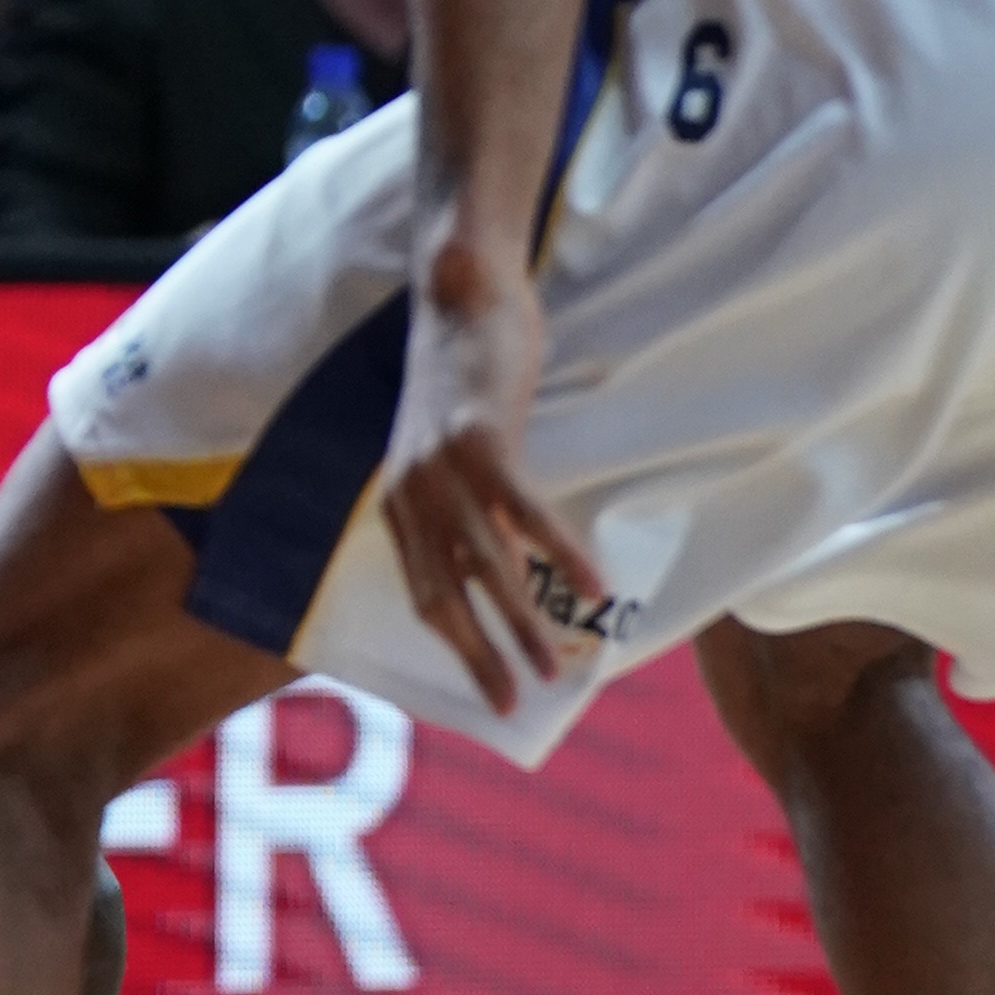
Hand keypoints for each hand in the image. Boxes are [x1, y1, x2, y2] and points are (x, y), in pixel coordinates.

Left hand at [377, 264, 611, 718]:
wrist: (458, 293)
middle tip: (518, 701)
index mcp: (401, 502)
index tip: (491, 690)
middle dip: (483, 656)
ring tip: (556, 665)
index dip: (458, 647)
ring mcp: (443, 468)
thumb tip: (503, 562)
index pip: (425, 595)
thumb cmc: (465, 373)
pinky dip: (560, 551)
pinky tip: (593, 586)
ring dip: (524, 621)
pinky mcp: (482, 440)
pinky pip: (527, 511)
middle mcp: (412, 493)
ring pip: (488, 565)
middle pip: (447, 595)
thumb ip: (463, 501)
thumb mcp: (448, 447)